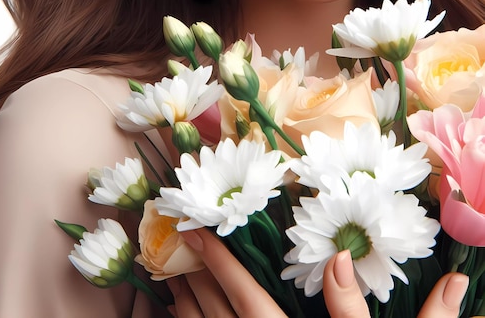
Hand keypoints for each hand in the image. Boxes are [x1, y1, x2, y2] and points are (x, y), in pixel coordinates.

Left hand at [167, 228, 473, 317]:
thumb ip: (359, 310)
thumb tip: (367, 260)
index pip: (247, 297)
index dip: (221, 264)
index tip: (197, 232)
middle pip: (220, 313)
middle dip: (197, 278)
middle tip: (179, 246)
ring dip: (188, 307)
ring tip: (174, 279)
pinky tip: (184, 317)